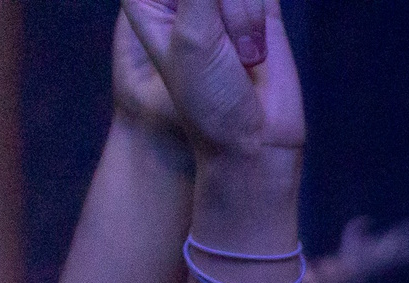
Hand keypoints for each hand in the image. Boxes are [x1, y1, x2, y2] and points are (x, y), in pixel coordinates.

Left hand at [121, 0, 302, 160]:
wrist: (256, 142)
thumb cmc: (210, 100)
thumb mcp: (193, 36)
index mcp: (147, 0)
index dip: (196, 2)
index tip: (202, 23)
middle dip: (223, 3)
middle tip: (223, 43)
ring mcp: (220, 4)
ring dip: (245, 14)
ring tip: (242, 55)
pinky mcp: (257, 11)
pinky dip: (260, 12)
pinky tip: (256, 47)